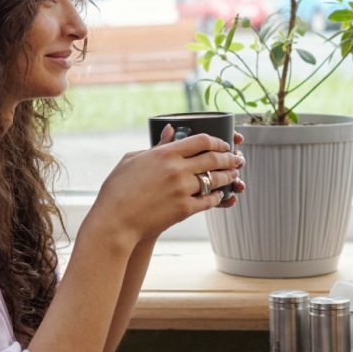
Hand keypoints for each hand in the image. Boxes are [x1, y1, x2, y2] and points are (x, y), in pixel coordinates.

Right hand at [89, 130, 245, 243]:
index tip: (224, 144)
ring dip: (228, 177)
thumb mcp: (132, 160)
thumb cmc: (117, 189)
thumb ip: (156, 145)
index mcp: (165, 154)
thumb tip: (171, 130)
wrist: (115, 221)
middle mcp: (177, 169)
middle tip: (237, 159)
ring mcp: (182, 190)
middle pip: (212, 159)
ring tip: (234, 176)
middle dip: (229, 158)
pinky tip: (220, 195)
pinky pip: (208, 201)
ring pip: (214, 180)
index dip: (217, 141)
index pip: (200, 141)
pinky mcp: (184, 209)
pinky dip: (217, 197)